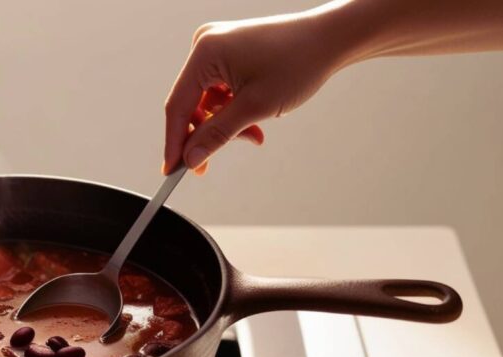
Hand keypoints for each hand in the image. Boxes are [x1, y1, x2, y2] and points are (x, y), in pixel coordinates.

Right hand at [164, 11, 350, 173]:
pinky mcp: (230, 52)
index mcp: (205, 52)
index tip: (172, 170)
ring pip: (208, 101)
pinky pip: (220, 90)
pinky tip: (255, 121)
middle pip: (191, 103)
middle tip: (208, 165)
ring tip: (254, 135)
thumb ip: (217, 135)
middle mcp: (206, 45)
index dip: (174, 142)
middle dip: (206, 133)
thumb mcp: (254, 107)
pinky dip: (234, 109)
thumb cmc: (299, 62)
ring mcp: (217, 47)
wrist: (331, 39)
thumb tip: (190, 158)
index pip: (178, 105)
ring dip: (225, 124)